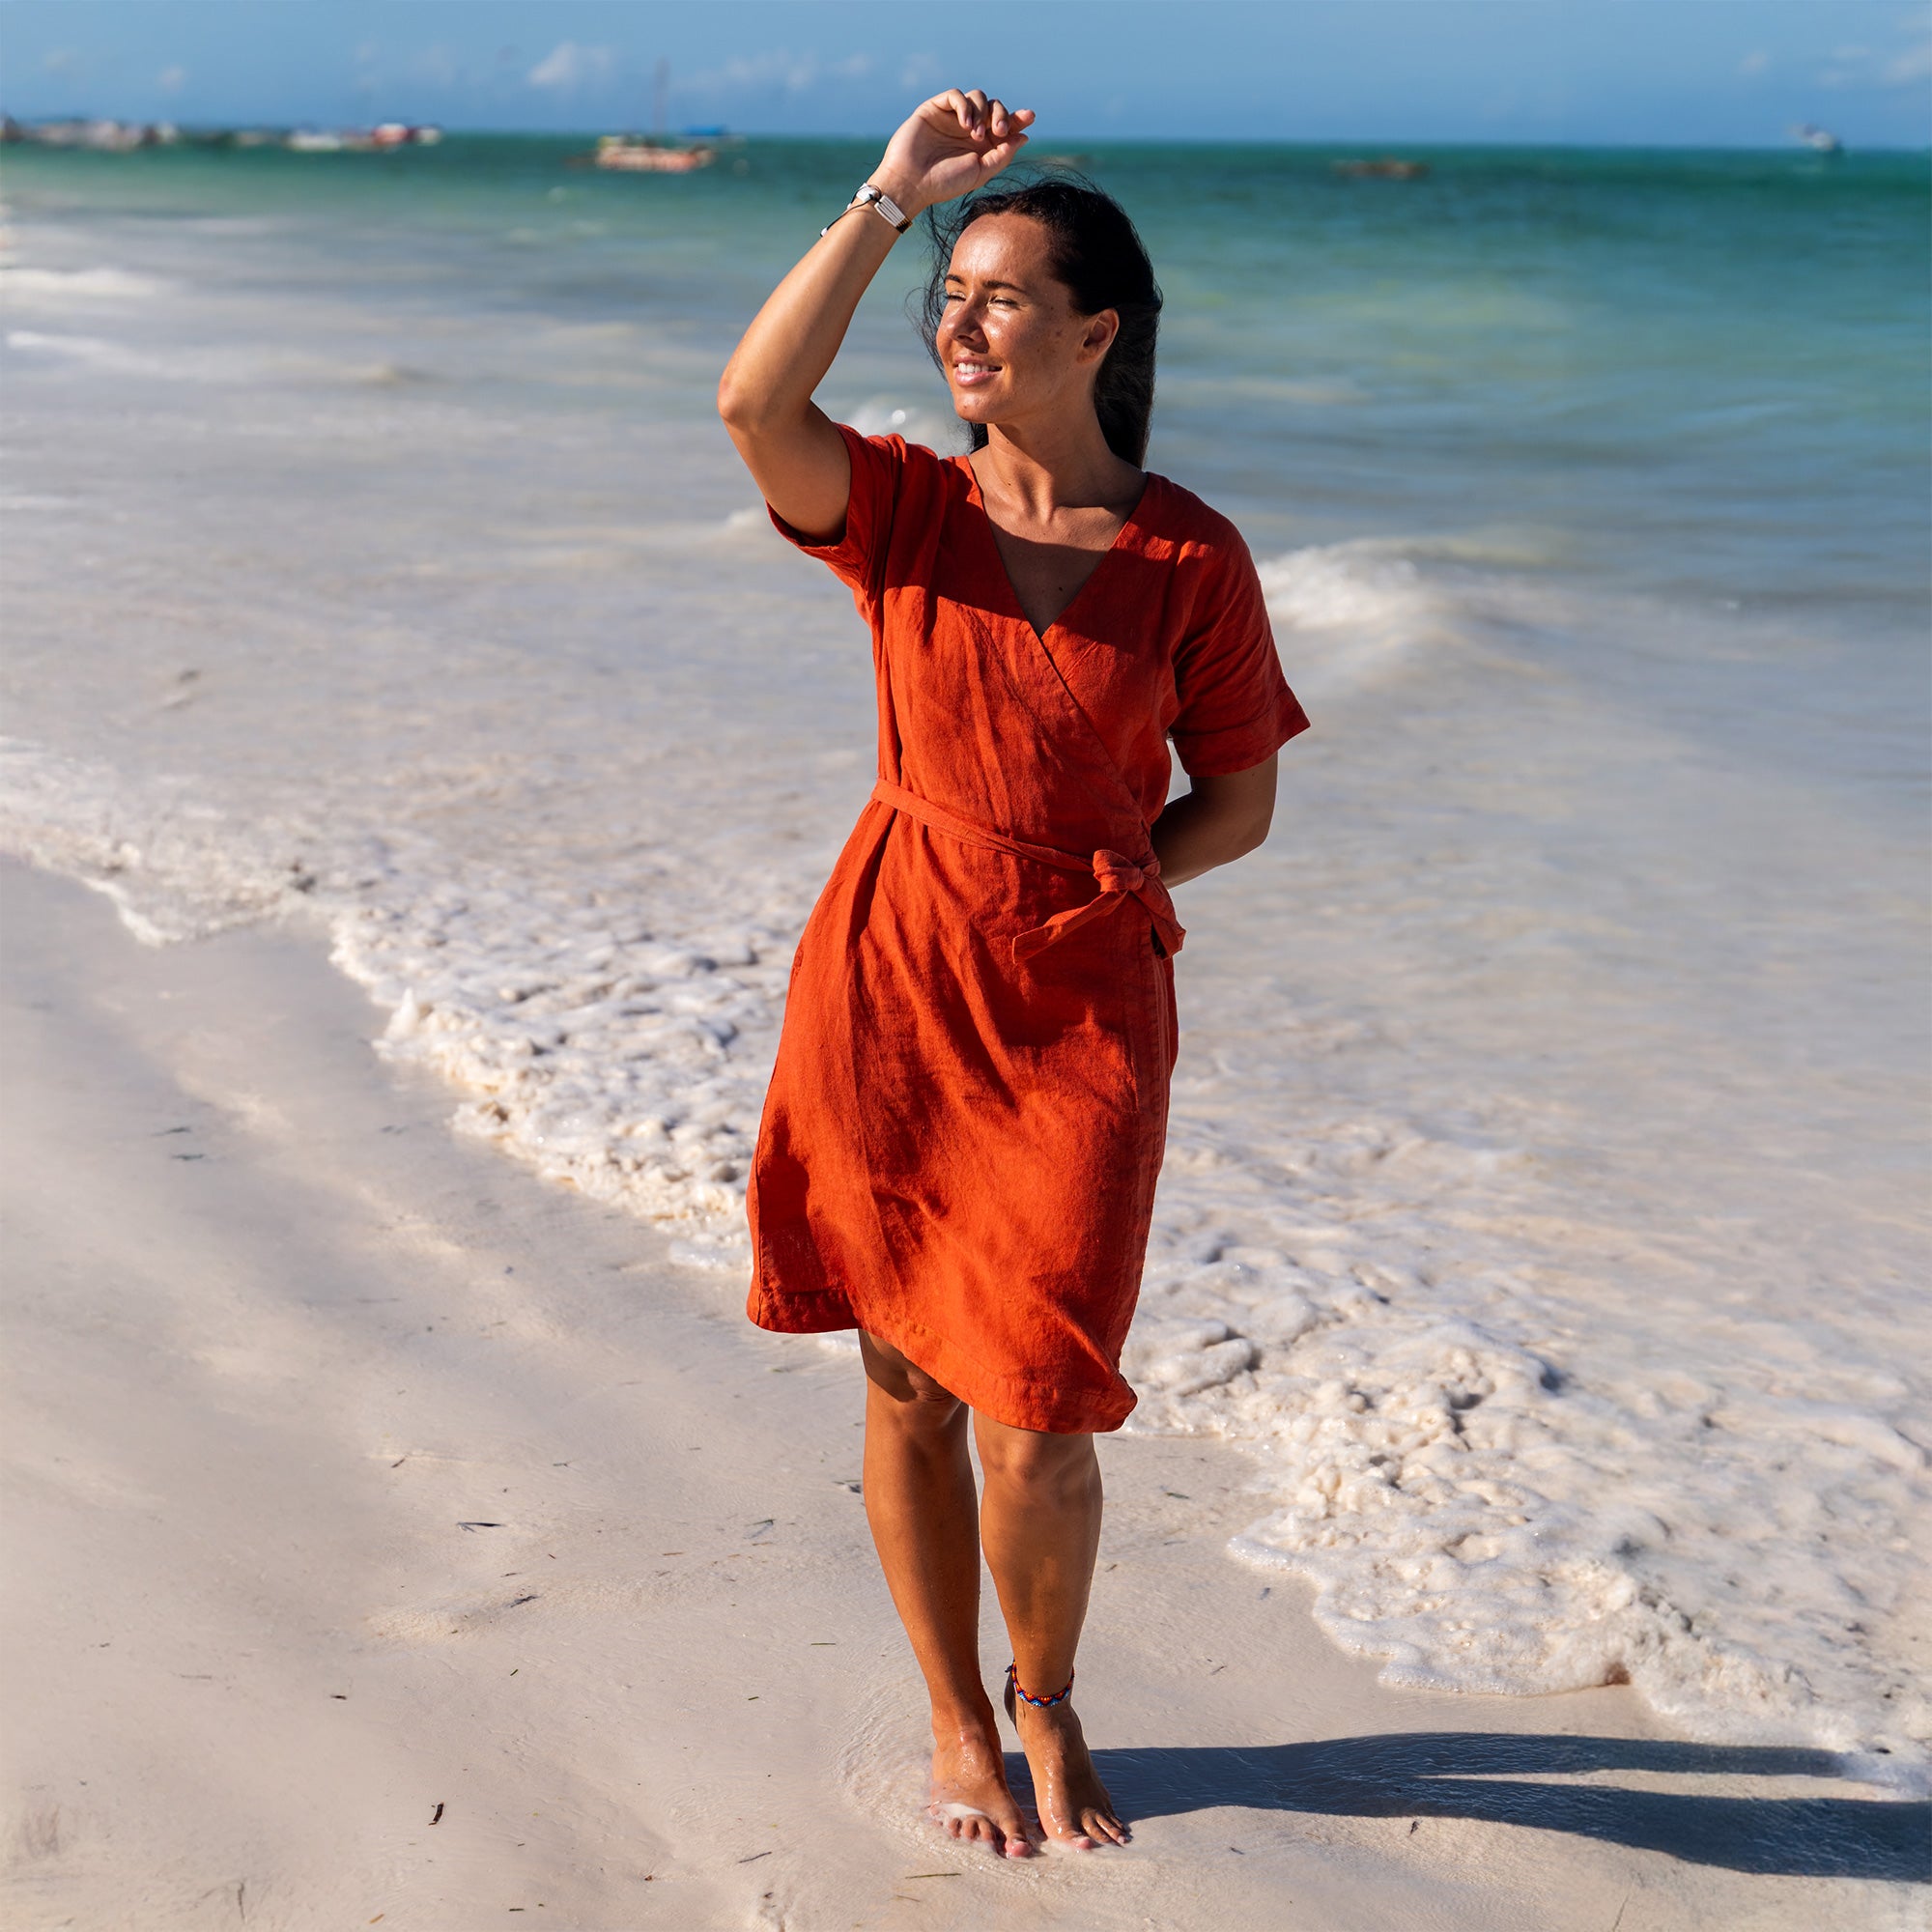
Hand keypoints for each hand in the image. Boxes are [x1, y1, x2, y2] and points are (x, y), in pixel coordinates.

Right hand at [872, 90, 1033, 216]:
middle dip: (1001, 115)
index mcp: (982, 146)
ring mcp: (952, 118)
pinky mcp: (935, 108)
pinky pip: (956, 95)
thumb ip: (1002, 155)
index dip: (1018, 119)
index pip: (1004, 125)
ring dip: (982, 112)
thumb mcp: (980, 172)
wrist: (912, 182)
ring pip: (978, 97)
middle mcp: (968, 129)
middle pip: (994, 106)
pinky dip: (965, 106)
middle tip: (998, 130)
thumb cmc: (944, 183)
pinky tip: (965, 125)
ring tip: (975, 135)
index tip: (1029, 117)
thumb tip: (1023, 136)